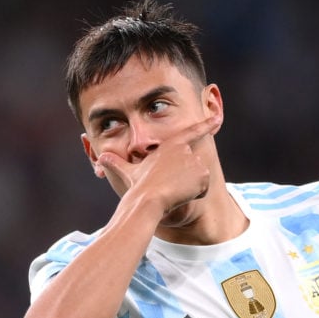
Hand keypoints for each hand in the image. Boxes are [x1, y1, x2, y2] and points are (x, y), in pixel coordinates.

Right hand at [96, 115, 221, 213]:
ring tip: (175, 189)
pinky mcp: (203, 175)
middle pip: (193, 165)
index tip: (218, 118)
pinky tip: (183, 195)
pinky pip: (204, 188)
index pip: (192, 132)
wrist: (149, 199)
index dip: (207, 124)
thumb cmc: (137, 185)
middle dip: (185, 177)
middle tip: (170, 184)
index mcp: (171, 144)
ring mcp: (195, 162)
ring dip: (190, 186)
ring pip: (199, 177)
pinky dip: (196, 194)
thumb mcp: (126, 172)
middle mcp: (186, 150)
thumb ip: (116, 163)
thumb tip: (100, 158)